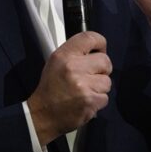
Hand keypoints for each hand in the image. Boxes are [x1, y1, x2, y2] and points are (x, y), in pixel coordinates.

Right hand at [27, 31, 111, 146]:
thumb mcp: (55, 63)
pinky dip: (97, 101)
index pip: (90, 38)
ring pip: (107, 81)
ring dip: (99, 88)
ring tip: (85, 91)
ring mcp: (83, 85)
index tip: (100, 50)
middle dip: (102, 70)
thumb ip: (74, 54)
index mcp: (64, 55)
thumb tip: (96, 51)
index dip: (100, 43)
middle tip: (91, 76)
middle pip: (105, 61)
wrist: (43, 114)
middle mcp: (73, 67)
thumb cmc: (51, 87)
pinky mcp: (90, 101)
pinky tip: (85, 101)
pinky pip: (105, 97)